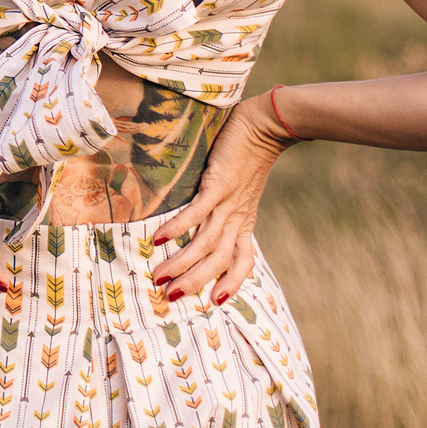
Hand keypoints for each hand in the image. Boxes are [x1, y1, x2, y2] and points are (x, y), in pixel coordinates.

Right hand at [150, 92, 299, 303]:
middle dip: (195, 282)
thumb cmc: (250, 153)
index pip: (242, 261)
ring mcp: (227, 202)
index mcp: (244, 221)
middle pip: (218, 260)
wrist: (267, 126)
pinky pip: (197, 212)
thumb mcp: (241, 187)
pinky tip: (159, 239)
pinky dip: (178, 227)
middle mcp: (237, 217)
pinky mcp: (218, 184)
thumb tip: (209, 213)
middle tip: (170, 298)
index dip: (232, 283)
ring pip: (206, 243)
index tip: (216, 301)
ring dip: (182, 264)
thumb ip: (227, 203)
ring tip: (160, 277)